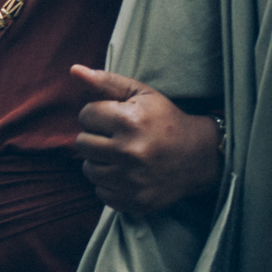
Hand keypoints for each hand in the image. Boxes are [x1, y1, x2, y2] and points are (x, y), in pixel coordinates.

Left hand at [69, 64, 223, 214]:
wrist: (197, 157)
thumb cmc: (164, 120)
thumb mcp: (140, 94)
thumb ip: (106, 81)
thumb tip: (74, 70)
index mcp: (130, 121)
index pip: (86, 115)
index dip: (99, 114)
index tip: (116, 118)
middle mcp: (129, 152)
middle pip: (82, 143)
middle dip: (96, 137)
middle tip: (119, 137)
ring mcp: (132, 180)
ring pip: (89, 169)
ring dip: (101, 161)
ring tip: (123, 155)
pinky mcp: (134, 202)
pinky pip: (101, 192)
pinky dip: (111, 184)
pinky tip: (129, 174)